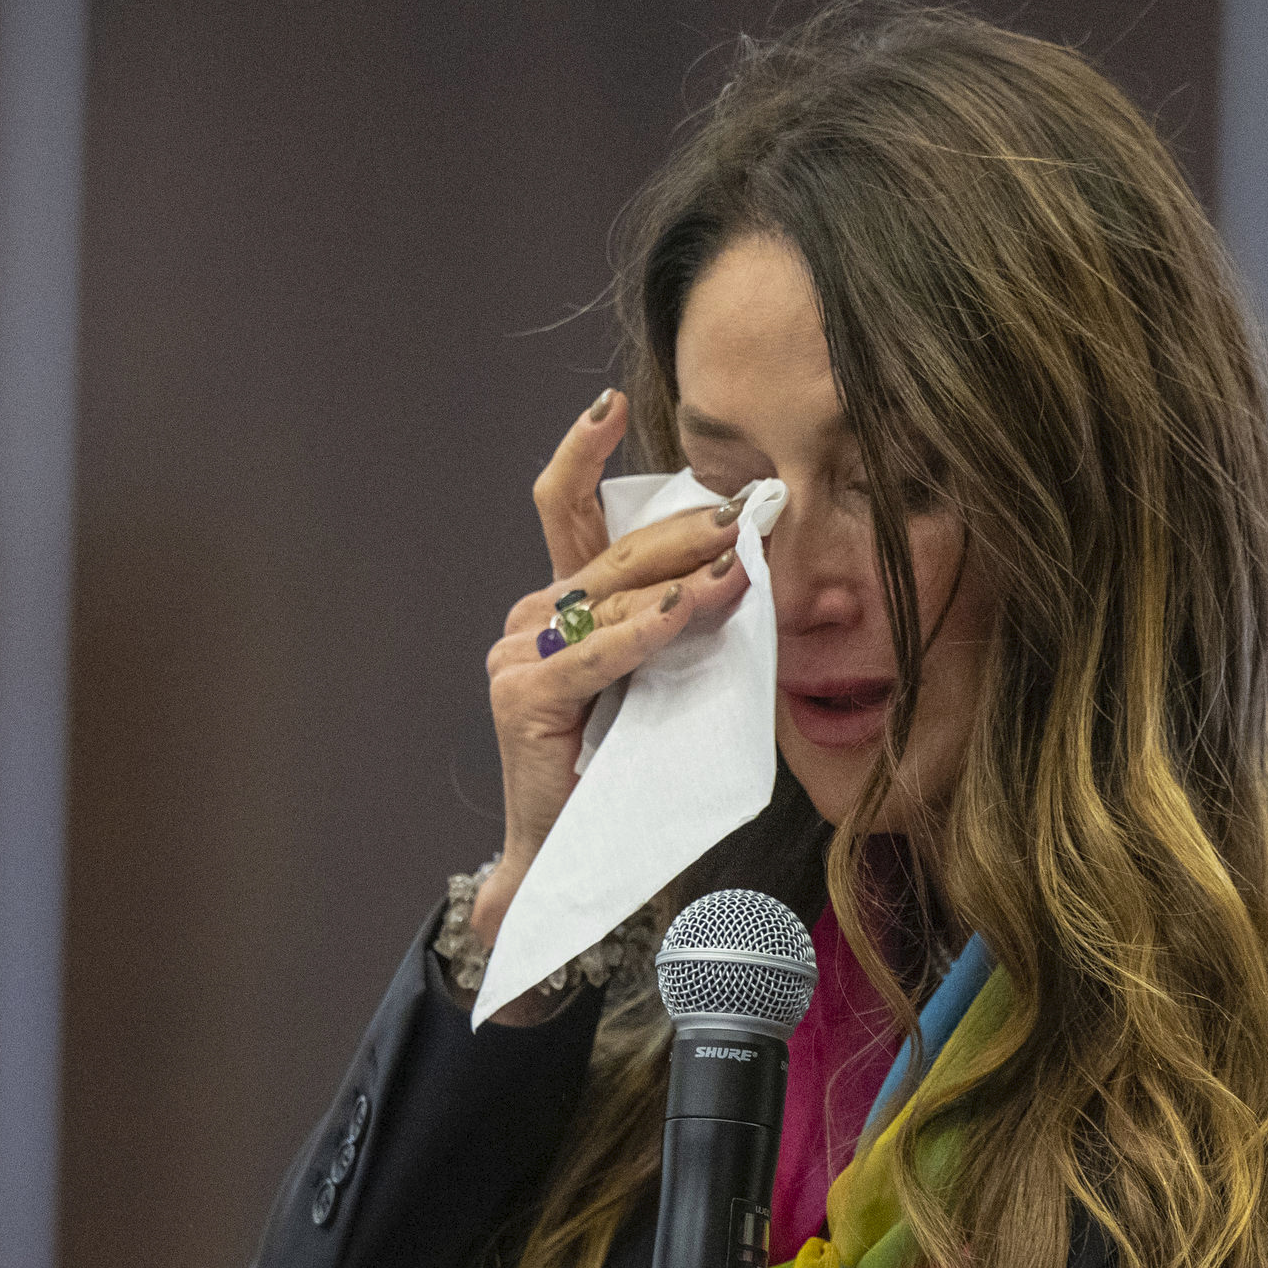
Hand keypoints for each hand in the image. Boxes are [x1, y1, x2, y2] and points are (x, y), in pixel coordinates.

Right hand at [468, 391, 752, 962]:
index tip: (612, 404)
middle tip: (749, 507)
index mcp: (557, 611)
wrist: (572, 863)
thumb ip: (674, 627)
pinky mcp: (524, 697)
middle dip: (685, 529)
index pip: (566, 512)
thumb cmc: (621, 778)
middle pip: (612, 555)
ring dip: (684, 577)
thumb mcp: (659, 684)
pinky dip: (650, 631)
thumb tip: (737, 571)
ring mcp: (518, 657)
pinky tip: (690, 610)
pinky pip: (603, 653)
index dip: (584, 455)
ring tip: (742, 561)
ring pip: (613, 599)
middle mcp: (529, 623)